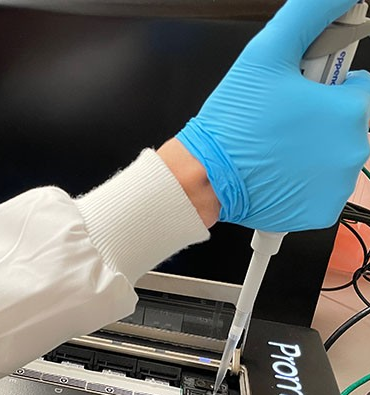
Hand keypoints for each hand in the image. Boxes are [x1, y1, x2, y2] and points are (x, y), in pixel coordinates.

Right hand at [176, 0, 369, 231]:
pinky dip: (303, 182)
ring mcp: (337, 185)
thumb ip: (306, 15)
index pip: (355, 88)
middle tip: (276, 123)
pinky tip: (277, 173)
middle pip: (342, 124)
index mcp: (348, 110)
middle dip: (316, 120)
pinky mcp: (321, 211)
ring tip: (272, 148)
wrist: (204, 177)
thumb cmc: (232, 122)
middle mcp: (352, 150)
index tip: (295, 93)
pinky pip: (321, 189)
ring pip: (331, 156)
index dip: (322, 87)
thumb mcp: (264, 54)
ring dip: (309, 150)